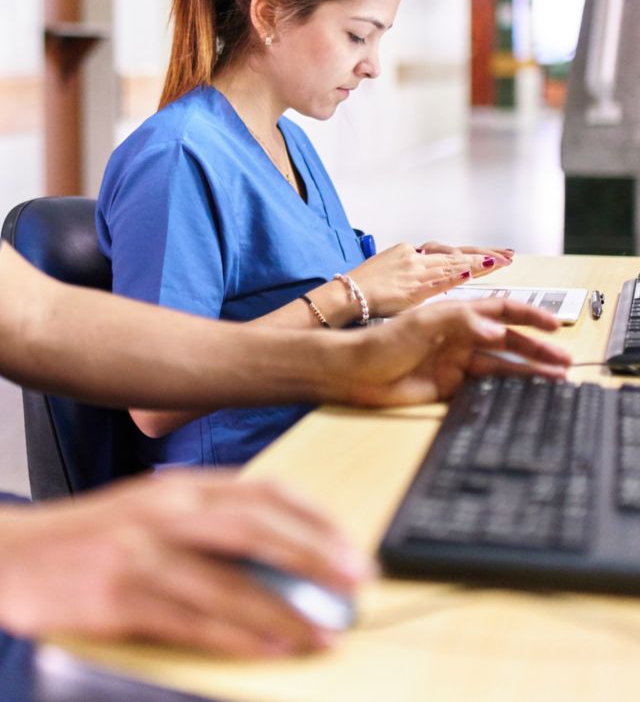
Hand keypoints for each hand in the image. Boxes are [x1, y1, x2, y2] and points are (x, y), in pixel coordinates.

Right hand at [0, 471, 370, 656]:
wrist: (15, 553)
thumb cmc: (90, 535)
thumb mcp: (150, 507)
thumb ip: (203, 515)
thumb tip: (268, 536)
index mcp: (179, 487)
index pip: (262, 492)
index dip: (312, 517)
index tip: (348, 542)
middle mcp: (166, 512)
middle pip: (255, 529)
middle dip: (313, 554)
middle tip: (355, 580)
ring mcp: (142, 554)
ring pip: (229, 583)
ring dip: (283, 610)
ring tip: (324, 631)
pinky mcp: (119, 598)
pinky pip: (190, 621)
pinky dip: (234, 638)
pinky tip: (266, 650)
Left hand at [333, 298, 570, 407]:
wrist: (355, 373)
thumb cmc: (382, 342)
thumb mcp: (423, 323)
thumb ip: (462, 322)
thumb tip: (497, 332)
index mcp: (456, 314)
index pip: (501, 311)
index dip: (529, 316)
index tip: (553, 325)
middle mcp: (460, 336)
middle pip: (508, 340)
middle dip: (537, 348)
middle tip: (564, 360)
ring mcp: (457, 361)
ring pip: (501, 364)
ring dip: (529, 370)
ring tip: (556, 378)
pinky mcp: (450, 386)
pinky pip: (485, 385)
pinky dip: (507, 387)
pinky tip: (527, 391)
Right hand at [348, 242, 512, 316]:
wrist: (346, 296)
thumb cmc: (363, 291)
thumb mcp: (391, 277)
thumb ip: (415, 278)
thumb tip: (437, 285)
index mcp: (410, 254)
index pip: (447, 251)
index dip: (472, 254)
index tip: (493, 255)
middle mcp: (414, 257)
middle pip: (455, 253)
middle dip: (483, 255)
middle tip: (507, 256)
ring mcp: (414, 270)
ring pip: (452, 263)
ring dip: (478, 264)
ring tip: (500, 263)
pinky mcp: (411, 285)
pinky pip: (439, 279)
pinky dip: (457, 276)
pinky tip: (475, 274)